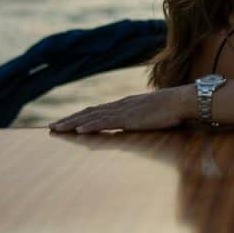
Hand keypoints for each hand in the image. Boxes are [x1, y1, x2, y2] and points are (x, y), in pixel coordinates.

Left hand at [49, 84, 194, 133]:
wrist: (181, 101)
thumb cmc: (172, 109)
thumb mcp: (153, 114)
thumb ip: (143, 117)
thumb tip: (140, 123)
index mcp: (125, 105)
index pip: (98, 110)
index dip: (81, 116)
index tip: (67, 121)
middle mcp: (120, 106)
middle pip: (89, 112)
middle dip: (69, 120)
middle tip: (51, 126)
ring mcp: (123, 111)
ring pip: (92, 117)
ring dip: (72, 123)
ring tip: (57, 129)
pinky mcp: (128, 119)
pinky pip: (105, 123)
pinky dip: (90, 126)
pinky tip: (78, 130)